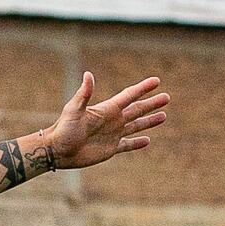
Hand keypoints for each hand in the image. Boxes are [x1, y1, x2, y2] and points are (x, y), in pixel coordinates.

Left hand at [43, 72, 168, 170]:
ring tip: (164, 115)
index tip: (156, 81)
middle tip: (167, 97)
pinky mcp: (110, 149)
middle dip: (152, 103)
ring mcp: (112, 134)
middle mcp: (112, 120)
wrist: (57, 151)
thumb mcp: (74, 110)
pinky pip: (127, 144)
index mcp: (107, 109)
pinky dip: (137, 143)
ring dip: (150, 121)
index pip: (129, 96)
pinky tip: (148, 140)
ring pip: (136, 126)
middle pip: (137, 109)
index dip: (143, 88)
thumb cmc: (63, 129)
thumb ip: (84, 94)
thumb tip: (88, 74)